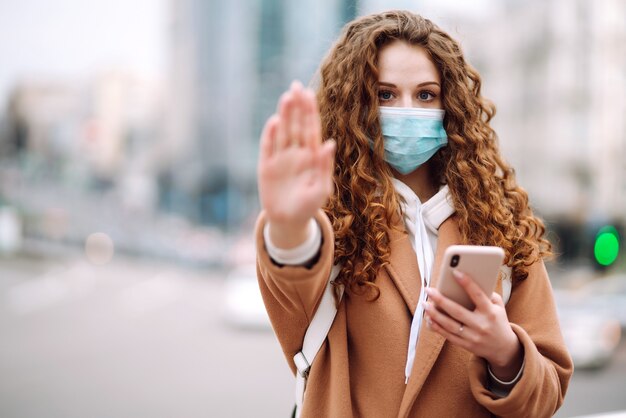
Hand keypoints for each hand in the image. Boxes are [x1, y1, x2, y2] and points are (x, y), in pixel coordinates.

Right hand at [258, 81, 335, 247]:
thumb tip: (329, 143)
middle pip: (297, 125)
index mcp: (312, 156)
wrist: (288, 222)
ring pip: (283, 131)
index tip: (309, 94)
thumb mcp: (322, 189)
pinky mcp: (266, 167)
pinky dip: (270, 134)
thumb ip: (324, 166)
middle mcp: (296, 153)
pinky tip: (274, 121)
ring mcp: (281, 158)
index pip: (311, 129)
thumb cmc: (309, 206)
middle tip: (296, 86)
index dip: (310, 111)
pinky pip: (268, 147)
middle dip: (297, 106)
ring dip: (284, 115)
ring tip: (286, 97)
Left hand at [424, 270, 522, 380]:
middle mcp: (481, 325)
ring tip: (424, 304)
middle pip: (457, 311)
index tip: (455, 272)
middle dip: (441, 300)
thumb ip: (487, 294)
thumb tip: (467, 282)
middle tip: (428, 290)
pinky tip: (428, 318)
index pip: (477, 295)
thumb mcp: (499, 306)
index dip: (467, 283)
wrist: (504, 348)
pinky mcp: (466, 345)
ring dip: (434, 314)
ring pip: (450, 325)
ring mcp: (473, 337)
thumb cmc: (498, 321)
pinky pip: (448, 336)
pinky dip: (437, 327)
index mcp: (490, 312)